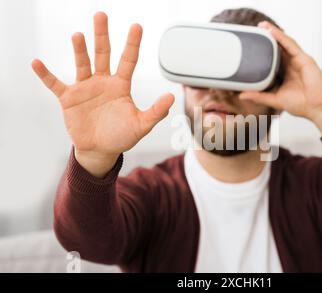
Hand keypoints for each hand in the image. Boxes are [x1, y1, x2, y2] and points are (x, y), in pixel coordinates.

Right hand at [32, 12, 173, 176]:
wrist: (100, 150)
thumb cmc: (121, 136)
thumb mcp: (142, 125)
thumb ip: (156, 112)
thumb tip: (172, 97)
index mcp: (121, 85)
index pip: (128, 60)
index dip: (132, 44)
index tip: (137, 26)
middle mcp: (103, 82)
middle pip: (103, 53)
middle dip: (102, 35)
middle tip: (101, 15)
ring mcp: (85, 88)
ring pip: (82, 64)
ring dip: (80, 50)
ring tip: (78, 35)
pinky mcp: (69, 98)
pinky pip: (55, 84)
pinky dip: (45, 74)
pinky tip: (36, 63)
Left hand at [239, 21, 321, 134]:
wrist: (317, 108)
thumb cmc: (301, 105)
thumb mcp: (274, 100)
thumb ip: (259, 96)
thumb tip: (242, 95)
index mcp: (285, 73)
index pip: (273, 58)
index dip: (263, 50)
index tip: (251, 45)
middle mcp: (291, 65)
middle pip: (278, 47)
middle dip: (268, 38)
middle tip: (256, 29)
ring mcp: (298, 61)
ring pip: (284, 43)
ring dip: (274, 33)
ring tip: (263, 26)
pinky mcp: (304, 59)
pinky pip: (291, 45)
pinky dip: (282, 38)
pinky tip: (273, 32)